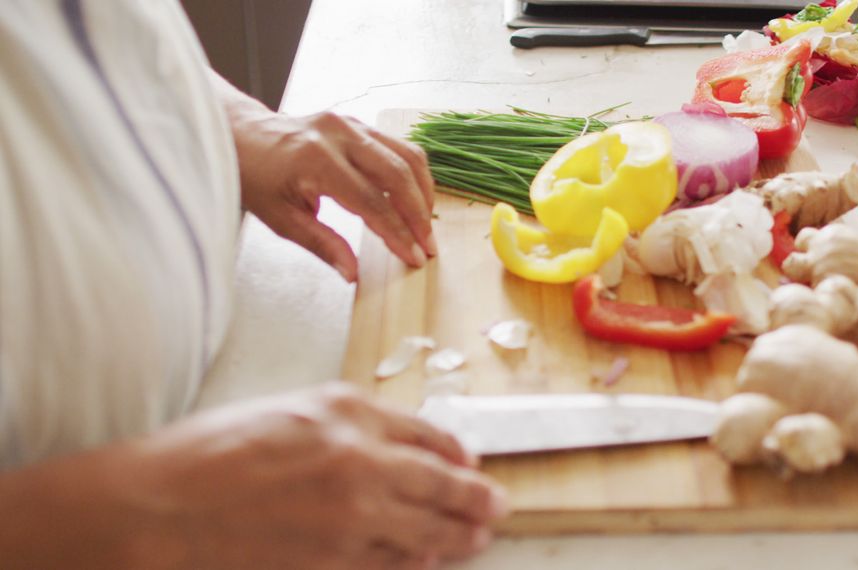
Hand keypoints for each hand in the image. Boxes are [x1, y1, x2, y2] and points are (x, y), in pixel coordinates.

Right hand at [123, 383, 506, 568]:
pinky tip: (431, 560)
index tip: (470, 461)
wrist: (157, 509)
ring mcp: (352, 513)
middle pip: (440, 481)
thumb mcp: (287, 412)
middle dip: (475, 497)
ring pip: (427, 528)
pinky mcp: (336, 559)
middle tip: (496, 505)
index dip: (455, 451)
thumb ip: (346, 424)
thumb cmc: (206, 456)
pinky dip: (418, 561)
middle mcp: (360, 458)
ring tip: (478, 536)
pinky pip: (393, 562)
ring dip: (459, 534)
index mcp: (346, 411)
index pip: (425, 432)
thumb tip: (391, 448)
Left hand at [217, 74, 436, 281]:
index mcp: (316, 160)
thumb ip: (322, 244)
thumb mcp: (281, 219)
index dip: (397, 233)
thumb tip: (353, 273)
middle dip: (419, 215)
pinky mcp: (357, 123)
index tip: (413, 257)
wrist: (240, 136)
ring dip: (423, 192)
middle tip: (428, 247)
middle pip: (397, 175)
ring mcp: (351, 124)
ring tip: (425, 225)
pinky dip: (412, 174)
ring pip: (406, 155)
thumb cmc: (255, 177)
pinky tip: (414, 198)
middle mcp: (339, 135)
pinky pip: (397, 146)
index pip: (371, 202)